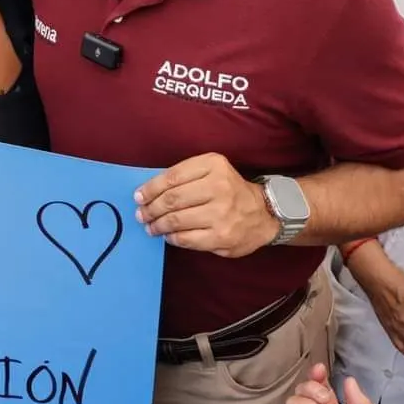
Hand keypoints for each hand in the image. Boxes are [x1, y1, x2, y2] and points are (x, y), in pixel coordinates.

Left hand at [134, 153, 276, 256]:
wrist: (264, 213)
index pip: (172, 177)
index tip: (138, 197)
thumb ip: (185, 176)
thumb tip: (149, 191)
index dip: (150, 189)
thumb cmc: (229, 190)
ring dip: (157, 225)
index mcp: (213, 165)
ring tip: (151, 226)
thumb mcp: (211, 170)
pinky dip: (172, 237)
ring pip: (176, 220)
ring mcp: (221, 213)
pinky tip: (168, 235)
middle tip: (141, 214)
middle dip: (151, 208)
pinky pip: (186, 239)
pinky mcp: (222, 236)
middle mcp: (219, 187)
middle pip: (172, 199)